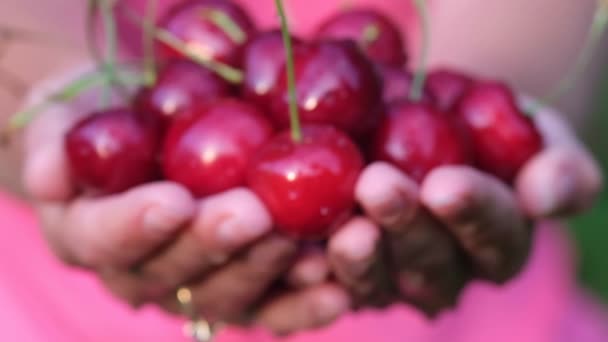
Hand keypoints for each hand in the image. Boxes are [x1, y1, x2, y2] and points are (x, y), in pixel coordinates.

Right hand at [21, 64, 350, 334]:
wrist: (152, 134)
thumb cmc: (107, 120)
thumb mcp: (67, 117)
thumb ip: (53, 144)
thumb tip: (50, 178)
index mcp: (90, 237)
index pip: (106, 240)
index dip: (137, 225)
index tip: (174, 199)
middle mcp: (142, 274)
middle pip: (175, 275)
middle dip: (216, 245)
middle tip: (254, 213)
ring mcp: (196, 287)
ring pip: (228, 295)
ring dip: (268, 272)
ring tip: (305, 245)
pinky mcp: (244, 286)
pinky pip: (272, 307)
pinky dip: (304, 304)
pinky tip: (338, 288)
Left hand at [327, 103, 602, 312]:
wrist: (422, 130)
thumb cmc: (481, 127)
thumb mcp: (532, 133)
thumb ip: (556, 166)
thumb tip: (543, 195)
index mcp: (497, 243)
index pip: (493, 236)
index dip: (472, 213)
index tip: (445, 183)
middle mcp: (446, 273)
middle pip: (429, 264)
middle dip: (405, 226)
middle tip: (379, 186)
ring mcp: (393, 281)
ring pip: (377, 283)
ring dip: (359, 258)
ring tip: (345, 228)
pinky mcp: (346, 276)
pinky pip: (327, 284)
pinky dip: (313, 269)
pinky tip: (298, 245)